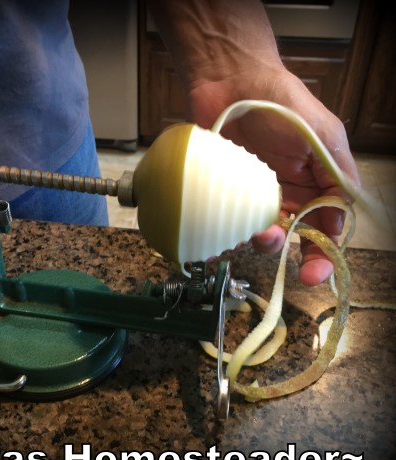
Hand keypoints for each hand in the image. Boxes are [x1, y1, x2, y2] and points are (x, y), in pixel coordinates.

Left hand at [187, 65, 360, 285]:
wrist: (230, 80)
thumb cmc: (279, 101)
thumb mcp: (320, 133)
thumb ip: (336, 172)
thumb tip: (344, 214)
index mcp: (316, 182)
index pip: (326, 226)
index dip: (324, 253)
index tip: (315, 274)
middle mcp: (286, 193)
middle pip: (292, 236)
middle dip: (286, 249)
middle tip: (273, 242)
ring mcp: (253, 194)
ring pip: (259, 232)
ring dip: (257, 239)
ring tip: (252, 228)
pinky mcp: (226, 192)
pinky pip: (228, 221)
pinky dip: (226, 233)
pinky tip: (220, 236)